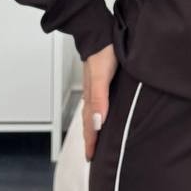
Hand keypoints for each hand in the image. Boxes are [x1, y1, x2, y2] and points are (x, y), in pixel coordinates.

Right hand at [82, 41, 118, 161]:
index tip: (90, 158)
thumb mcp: (101, 77)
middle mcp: (91, 94)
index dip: (91, 142)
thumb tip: (97, 122)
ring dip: (91, 129)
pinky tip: (99, 115)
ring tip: (94, 141)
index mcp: (91, 97)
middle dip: (89, 140)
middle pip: (88, 122)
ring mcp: (95, 88)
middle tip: (90, 156)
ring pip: (91, 113)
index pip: (90, 125)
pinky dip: (94, 115)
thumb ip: (100, 99)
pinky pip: (95, 103)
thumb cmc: (102, 52)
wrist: (99, 32)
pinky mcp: (100, 80)